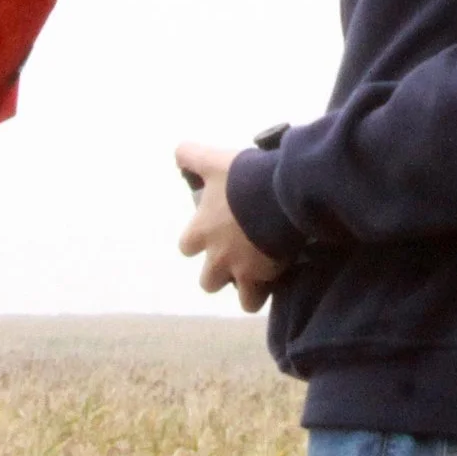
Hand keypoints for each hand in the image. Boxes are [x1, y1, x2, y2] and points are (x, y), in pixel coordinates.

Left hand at [175, 141, 284, 311]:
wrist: (280, 194)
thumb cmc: (244, 177)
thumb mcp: (213, 160)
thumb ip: (191, 155)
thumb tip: (176, 154)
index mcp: (201, 230)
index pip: (187, 246)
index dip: (200, 241)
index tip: (215, 231)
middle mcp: (215, 255)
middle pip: (207, 279)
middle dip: (220, 270)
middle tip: (238, 254)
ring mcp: (238, 270)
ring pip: (235, 295)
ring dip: (241, 286)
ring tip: (257, 271)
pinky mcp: (261, 279)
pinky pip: (254, 301)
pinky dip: (262, 293)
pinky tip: (273, 278)